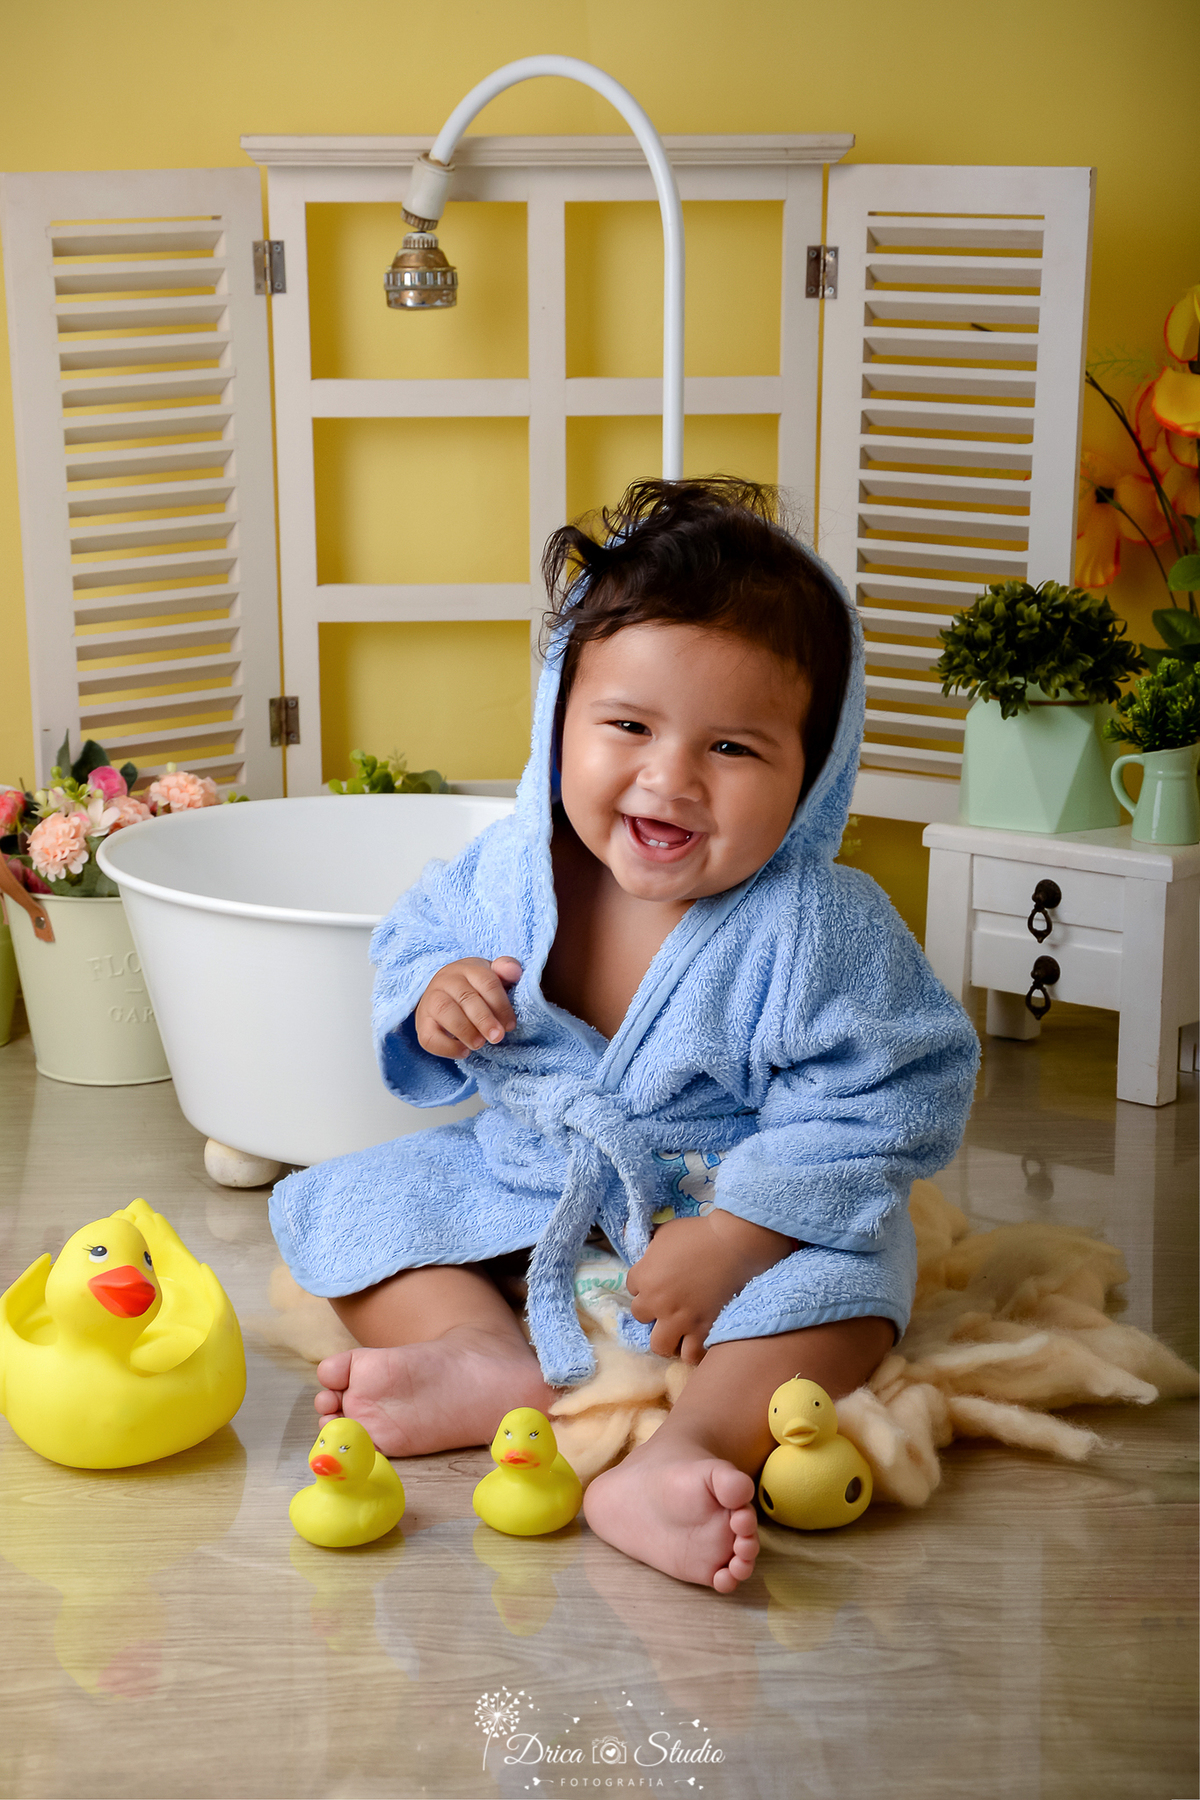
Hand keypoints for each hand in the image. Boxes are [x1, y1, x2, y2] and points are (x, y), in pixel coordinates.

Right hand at [414, 956, 522, 1057]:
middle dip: (484, 1020)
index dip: (500, 1005)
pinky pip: (429, 1037)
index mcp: (468, 969)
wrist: (442, 993)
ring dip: (465, 1031)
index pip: (486, 982)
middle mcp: (446, 981)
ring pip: (445, 1011)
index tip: (510, 1025)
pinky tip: (464, 1051)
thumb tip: (514, 971)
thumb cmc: (475, 987)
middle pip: (466, 997)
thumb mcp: (493, 974)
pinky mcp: (422, 1024)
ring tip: (480, 1044)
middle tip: (498, 1037)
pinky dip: (447, 1047)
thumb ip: (507, 969)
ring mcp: (431, 1001)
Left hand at [625, 1210, 797, 1363]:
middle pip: (641, 1316)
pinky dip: (692, 1349)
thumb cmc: (701, 1233)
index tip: (660, 1278)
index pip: (632, 1287)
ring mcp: (680, 1320)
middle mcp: (658, 1302)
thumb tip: (637, 1244)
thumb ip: (649, 1244)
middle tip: (668, 1302)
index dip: (646, 1281)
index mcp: (645, 1276)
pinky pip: (690, 1355)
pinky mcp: (703, 1331)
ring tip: (679, 1328)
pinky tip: (697, 1338)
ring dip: (667, 1336)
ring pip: (660, 1345)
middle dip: (652, 1309)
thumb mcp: (666, 1230)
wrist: (736, 1245)